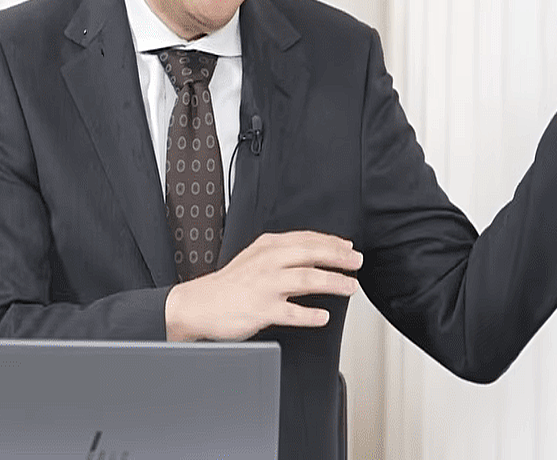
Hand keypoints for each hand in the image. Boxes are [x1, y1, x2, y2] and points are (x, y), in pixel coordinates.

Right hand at [164, 231, 362, 341]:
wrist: (200, 304)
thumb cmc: (230, 284)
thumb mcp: (255, 257)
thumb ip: (283, 253)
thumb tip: (317, 252)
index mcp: (267, 247)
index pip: (306, 239)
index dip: (331, 242)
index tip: (349, 248)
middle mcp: (268, 263)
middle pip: (309, 255)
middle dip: (338, 258)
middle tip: (356, 262)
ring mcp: (264, 286)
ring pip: (305, 280)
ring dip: (332, 282)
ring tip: (350, 287)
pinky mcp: (260, 310)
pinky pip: (290, 313)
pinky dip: (309, 315)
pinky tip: (323, 317)